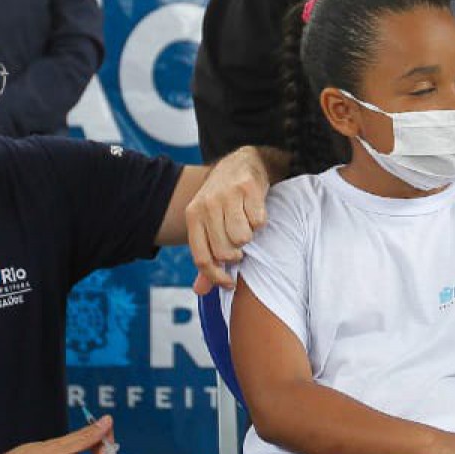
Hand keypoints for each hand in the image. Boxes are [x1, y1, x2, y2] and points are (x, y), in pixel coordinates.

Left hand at [187, 147, 270, 292]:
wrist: (241, 163)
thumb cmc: (223, 201)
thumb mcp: (208, 225)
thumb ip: (206, 258)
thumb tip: (201, 290)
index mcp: (193, 215)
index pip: (202, 257)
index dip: (216, 276)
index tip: (229, 283)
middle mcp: (207, 204)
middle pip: (225, 252)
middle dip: (236, 254)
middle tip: (240, 245)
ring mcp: (228, 195)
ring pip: (242, 238)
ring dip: (249, 236)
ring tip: (246, 224)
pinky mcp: (249, 187)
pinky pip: (259, 221)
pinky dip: (260, 221)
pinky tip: (254, 211)